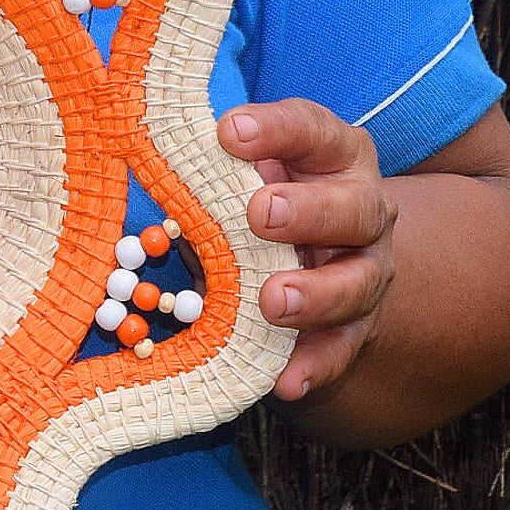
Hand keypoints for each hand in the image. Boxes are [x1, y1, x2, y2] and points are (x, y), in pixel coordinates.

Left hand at [217, 99, 396, 404]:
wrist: (316, 256)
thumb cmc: (257, 195)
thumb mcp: (240, 171)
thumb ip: (211, 167)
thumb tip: (142, 161)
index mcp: (331, 153)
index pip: (312, 129)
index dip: (276, 128)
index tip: (228, 131)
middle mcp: (361, 206)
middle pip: (354, 206)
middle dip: (308, 210)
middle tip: (259, 214)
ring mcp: (366, 269)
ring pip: (357, 281)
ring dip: (315, 294)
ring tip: (273, 302)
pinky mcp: (358, 325)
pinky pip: (342, 348)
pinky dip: (315, 365)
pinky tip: (285, 381)